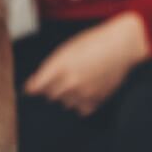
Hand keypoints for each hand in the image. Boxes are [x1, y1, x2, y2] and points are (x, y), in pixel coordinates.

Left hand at [25, 11, 150, 115]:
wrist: (120, 46)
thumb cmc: (93, 41)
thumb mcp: (67, 48)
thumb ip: (51, 66)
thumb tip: (37, 82)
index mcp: (60, 65)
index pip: (37, 85)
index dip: (33, 87)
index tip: (30, 88)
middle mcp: (71, 81)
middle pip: (50, 95)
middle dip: (50, 89)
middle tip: (57, 80)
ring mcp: (84, 92)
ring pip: (65, 103)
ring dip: (65, 96)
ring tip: (74, 83)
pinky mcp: (97, 99)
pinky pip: (82, 110)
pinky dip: (80, 103)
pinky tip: (84, 92)